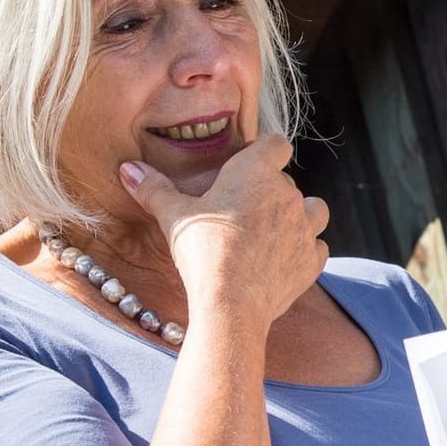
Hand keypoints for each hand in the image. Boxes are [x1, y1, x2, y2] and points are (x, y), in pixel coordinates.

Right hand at [119, 134, 328, 321]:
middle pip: (287, 181)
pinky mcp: (312, 260)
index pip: (276, 143)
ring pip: (314, 209)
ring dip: (299, 216)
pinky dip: (305, 250)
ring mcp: (306, 228)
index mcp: (256, 171)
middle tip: (243, 210)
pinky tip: (283, 259)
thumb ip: (154, 189)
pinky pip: (318, 246)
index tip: (248, 164)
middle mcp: (288, 194)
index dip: (264, 151)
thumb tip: (129, 169)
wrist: (230, 302)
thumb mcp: (173, 216)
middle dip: (270, 191)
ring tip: (273, 230)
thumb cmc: (202, 252)